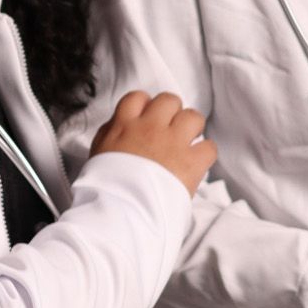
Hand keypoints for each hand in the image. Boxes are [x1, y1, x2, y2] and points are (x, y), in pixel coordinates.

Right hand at [89, 89, 216, 198]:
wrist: (120, 211)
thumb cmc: (105, 186)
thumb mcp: (97, 152)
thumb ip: (110, 132)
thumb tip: (119, 124)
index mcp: (124, 125)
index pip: (138, 97)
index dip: (146, 106)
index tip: (148, 118)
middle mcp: (150, 128)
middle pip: (169, 100)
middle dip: (171, 113)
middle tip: (169, 131)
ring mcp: (173, 143)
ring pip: (193, 116)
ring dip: (191, 128)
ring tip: (186, 143)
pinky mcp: (191, 162)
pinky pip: (209, 147)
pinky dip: (205, 154)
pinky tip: (196, 163)